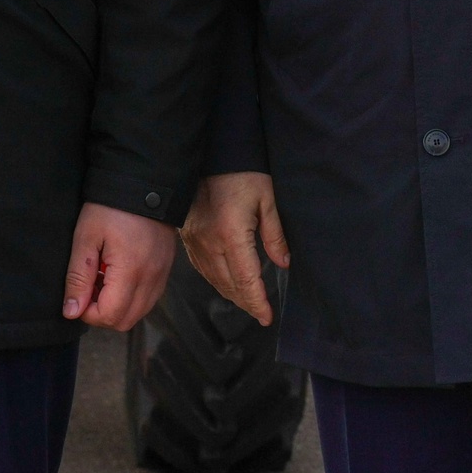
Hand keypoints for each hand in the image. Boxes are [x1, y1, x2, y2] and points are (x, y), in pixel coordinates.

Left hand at [61, 202, 176, 331]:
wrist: (144, 183)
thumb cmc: (110, 208)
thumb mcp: (86, 238)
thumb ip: (78, 278)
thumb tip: (71, 312)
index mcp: (130, 271)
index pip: (109, 316)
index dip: (87, 313)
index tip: (79, 292)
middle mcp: (152, 278)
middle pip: (125, 321)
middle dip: (102, 313)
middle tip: (90, 287)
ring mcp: (162, 274)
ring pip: (139, 312)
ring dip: (118, 306)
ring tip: (104, 279)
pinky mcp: (166, 268)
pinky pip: (150, 298)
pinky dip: (132, 297)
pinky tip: (119, 275)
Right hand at [181, 172, 289, 326]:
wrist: (210, 155)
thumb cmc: (243, 174)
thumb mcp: (267, 200)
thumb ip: (275, 235)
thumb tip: (283, 264)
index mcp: (231, 234)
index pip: (246, 279)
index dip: (257, 302)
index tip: (267, 317)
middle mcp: (209, 243)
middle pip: (229, 285)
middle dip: (246, 302)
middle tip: (261, 314)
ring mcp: (195, 241)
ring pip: (214, 280)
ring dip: (231, 295)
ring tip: (248, 303)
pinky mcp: (188, 237)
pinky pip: (202, 268)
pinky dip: (217, 281)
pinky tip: (227, 285)